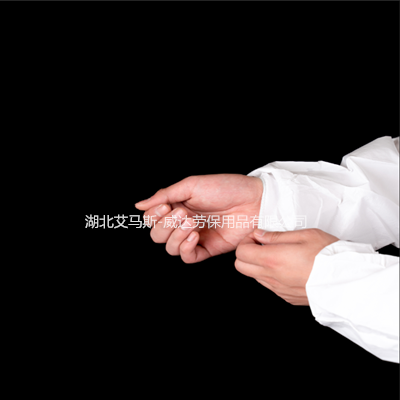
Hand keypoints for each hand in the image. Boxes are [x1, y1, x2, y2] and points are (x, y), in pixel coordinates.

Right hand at [135, 174, 262, 262]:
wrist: (253, 201)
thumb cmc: (225, 188)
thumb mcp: (191, 185)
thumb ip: (164, 195)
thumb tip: (138, 205)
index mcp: (177, 206)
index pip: (152, 218)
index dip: (154, 216)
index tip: (165, 207)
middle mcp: (183, 222)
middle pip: (157, 235)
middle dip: (165, 226)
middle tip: (182, 214)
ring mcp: (194, 236)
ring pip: (169, 247)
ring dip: (175, 236)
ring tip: (192, 223)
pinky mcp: (207, 249)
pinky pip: (187, 257)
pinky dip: (185, 248)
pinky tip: (194, 236)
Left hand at [235, 228, 338, 304]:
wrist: (348, 282)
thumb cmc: (329, 256)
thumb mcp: (304, 235)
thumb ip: (277, 235)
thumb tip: (259, 235)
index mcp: (273, 259)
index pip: (240, 252)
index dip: (246, 242)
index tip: (258, 237)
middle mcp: (272, 276)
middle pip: (240, 267)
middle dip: (246, 254)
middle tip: (262, 245)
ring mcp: (278, 289)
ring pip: (254, 276)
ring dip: (258, 264)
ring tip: (277, 255)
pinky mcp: (286, 297)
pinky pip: (269, 285)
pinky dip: (270, 275)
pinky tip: (286, 267)